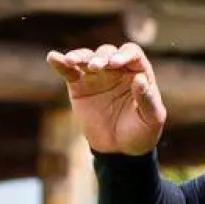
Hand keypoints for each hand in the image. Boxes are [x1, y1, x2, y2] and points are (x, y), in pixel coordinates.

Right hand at [45, 42, 167, 155]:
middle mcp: (117, 69)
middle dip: (100, 58)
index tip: (115, 64)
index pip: (131, 54)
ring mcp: (96, 76)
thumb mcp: (151, 119)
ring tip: (72, 61)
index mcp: (137, 72)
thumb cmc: (141, 132)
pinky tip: (52, 57)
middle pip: (107, 53)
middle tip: (95, 67)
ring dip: (80, 57)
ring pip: (87, 58)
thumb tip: (139, 78)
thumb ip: (148, 98)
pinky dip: (61, 64)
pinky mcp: (79, 86)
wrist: (119, 150)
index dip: (123, 55)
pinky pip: (69, 72)